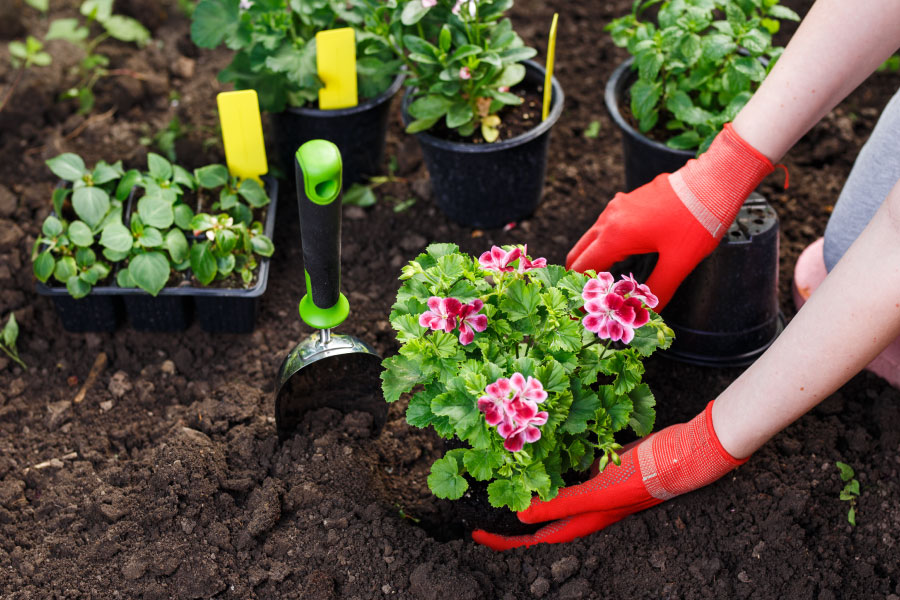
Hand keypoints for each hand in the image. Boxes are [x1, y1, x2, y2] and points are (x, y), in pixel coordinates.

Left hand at [472, 401, 747, 550]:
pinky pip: (569, 472)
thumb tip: (520, 514)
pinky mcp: (603, 469)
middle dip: (512, 515)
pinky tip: (539, 449)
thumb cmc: (642, 477)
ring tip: (502, 475)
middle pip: (541, 519)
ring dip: (530, 488)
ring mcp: (596, 489)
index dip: (506, 540)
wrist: (683, 455)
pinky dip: (551, 466)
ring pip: (554, 494)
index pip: (536, 538)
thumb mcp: (597, 493)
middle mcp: (587, 509)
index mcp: (583, 521)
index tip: (476, 533)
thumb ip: (560, 503)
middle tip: (483, 503)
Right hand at [566, 123, 774, 309]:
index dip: (581, 290)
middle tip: (593, 298)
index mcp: (615, 235)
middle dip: (582, 276)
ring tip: (609, 283)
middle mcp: (610, 218)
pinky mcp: (629, 201)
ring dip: (596, 260)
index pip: (582, 267)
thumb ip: (658, 290)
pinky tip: (625, 258)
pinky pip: (608, 227)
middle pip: (579, 252)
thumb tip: (646, 312)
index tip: (585, 308)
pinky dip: (608, 245)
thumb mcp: (679, 262)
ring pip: (593, 239)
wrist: (715, 179)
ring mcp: (618, 206)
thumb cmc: (698, 219)